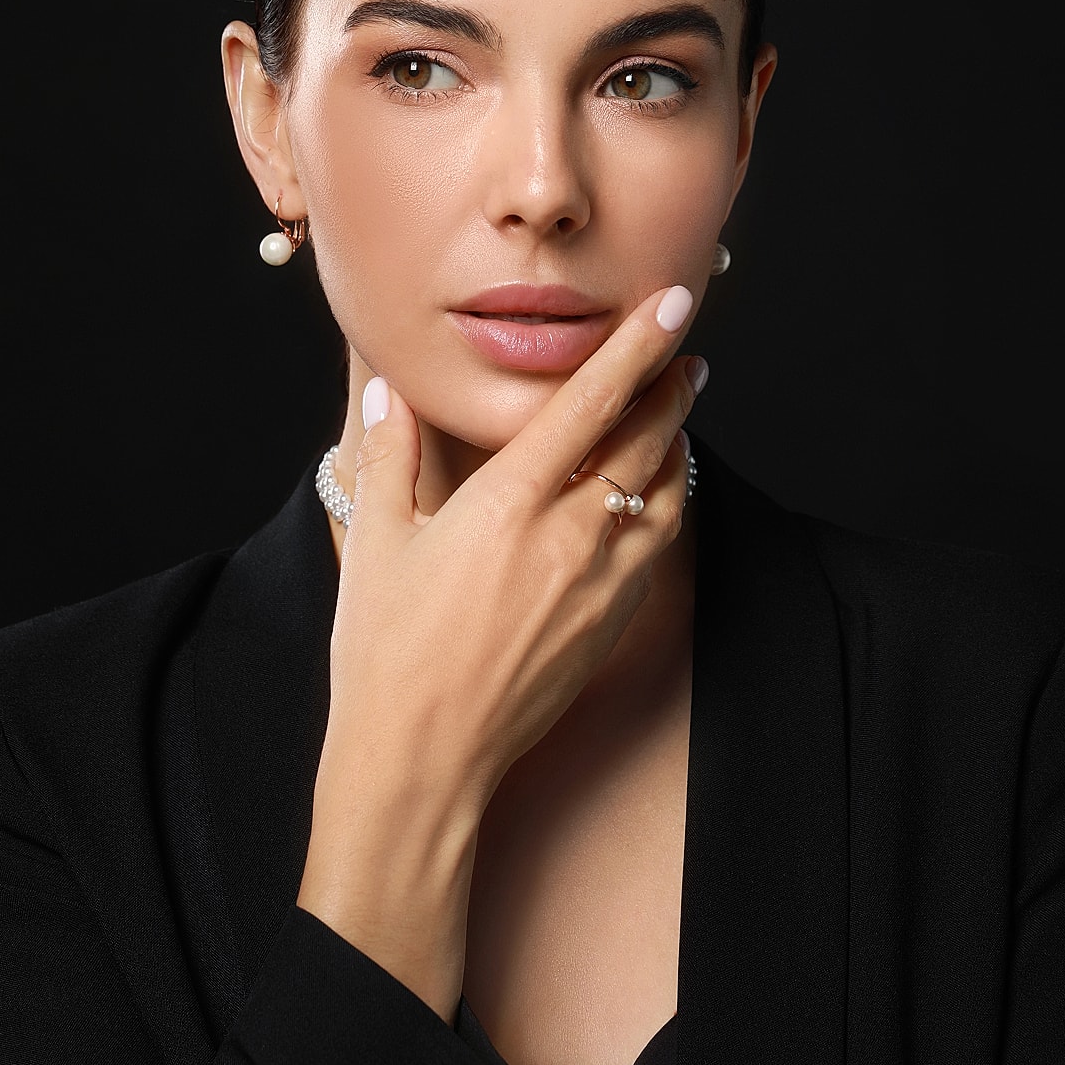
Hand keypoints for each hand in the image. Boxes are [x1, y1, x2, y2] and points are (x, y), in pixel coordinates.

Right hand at [298, 284, 701, 1017]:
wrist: (423, 759)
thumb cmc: (386, 652)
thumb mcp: (378, 543)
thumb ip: (393, 457)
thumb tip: (391, 395)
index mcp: (505, 504)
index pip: (589, 404)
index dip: (636, 347)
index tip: (671, 306)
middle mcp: (566, 537)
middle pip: (643, 441)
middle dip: (671, 387)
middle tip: (686, 352)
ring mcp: (598, 585)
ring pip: (663, 493)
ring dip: (676, 444)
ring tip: (680, 412)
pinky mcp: (611, 625)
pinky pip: (657, 546)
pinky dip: (666, 504)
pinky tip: (657, 494)